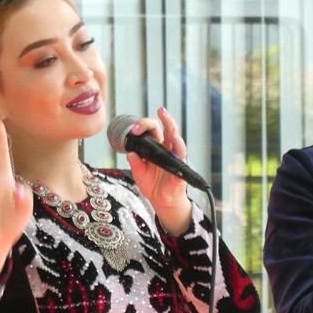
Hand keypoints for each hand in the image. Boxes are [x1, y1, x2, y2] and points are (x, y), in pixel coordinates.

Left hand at [125, 107, 193, 234]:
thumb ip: (135, 163)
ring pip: (177, 140)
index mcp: (157, 148)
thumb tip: (130, 153)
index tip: (134, 129)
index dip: (144, 126)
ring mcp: (175, 158)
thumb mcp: (139, 173)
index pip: (154, 130)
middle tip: (160, 111)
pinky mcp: (179, 170)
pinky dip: (179, 150)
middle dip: (165, 118)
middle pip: (169, 129)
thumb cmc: (153, 185)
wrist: (162, 202)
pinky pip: (181, 158)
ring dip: (174, 131)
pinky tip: (176, 143)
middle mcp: (168, 150)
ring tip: (170, 125)